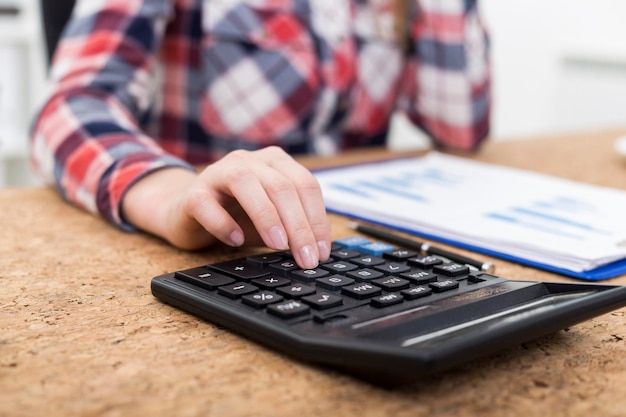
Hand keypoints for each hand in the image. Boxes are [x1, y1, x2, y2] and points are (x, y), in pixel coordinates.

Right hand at [122, 147, 330, 268]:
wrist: (187, 214)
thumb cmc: (236, 216)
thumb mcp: (272, 222)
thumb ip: (292, 229)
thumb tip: (317, 252)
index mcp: (275, 162)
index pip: (305, 185)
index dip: (317, 219)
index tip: (322, 251)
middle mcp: (249, 161)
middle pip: (281, 186)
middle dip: (298, 225)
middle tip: (306, 258)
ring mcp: (218, 172)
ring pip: (246, 184)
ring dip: (266, 216)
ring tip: (279, 245)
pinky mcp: (193, 192)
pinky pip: (206, 204)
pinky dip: (223, 223)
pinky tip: (236, 241)